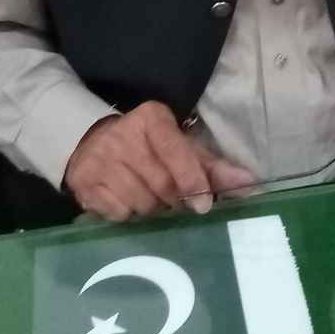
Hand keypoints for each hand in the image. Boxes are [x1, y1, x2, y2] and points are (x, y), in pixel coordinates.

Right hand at [63, 101, 254, 221]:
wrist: (94, 145)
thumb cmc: (149, 149)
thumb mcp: (181, 148)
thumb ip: (214, 167)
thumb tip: (250, 184)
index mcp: (151, 118)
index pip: (175, 150)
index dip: (191, 179)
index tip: (204, 204)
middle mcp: (122, 134)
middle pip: (161, 183)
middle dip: (175, 200)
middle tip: (178, 202)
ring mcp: (100, 159)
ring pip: (141, 202)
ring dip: (153, 210)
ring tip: (152, 199)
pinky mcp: (84, 184)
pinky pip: (119, 214)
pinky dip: (129, 215)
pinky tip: (128, 202)